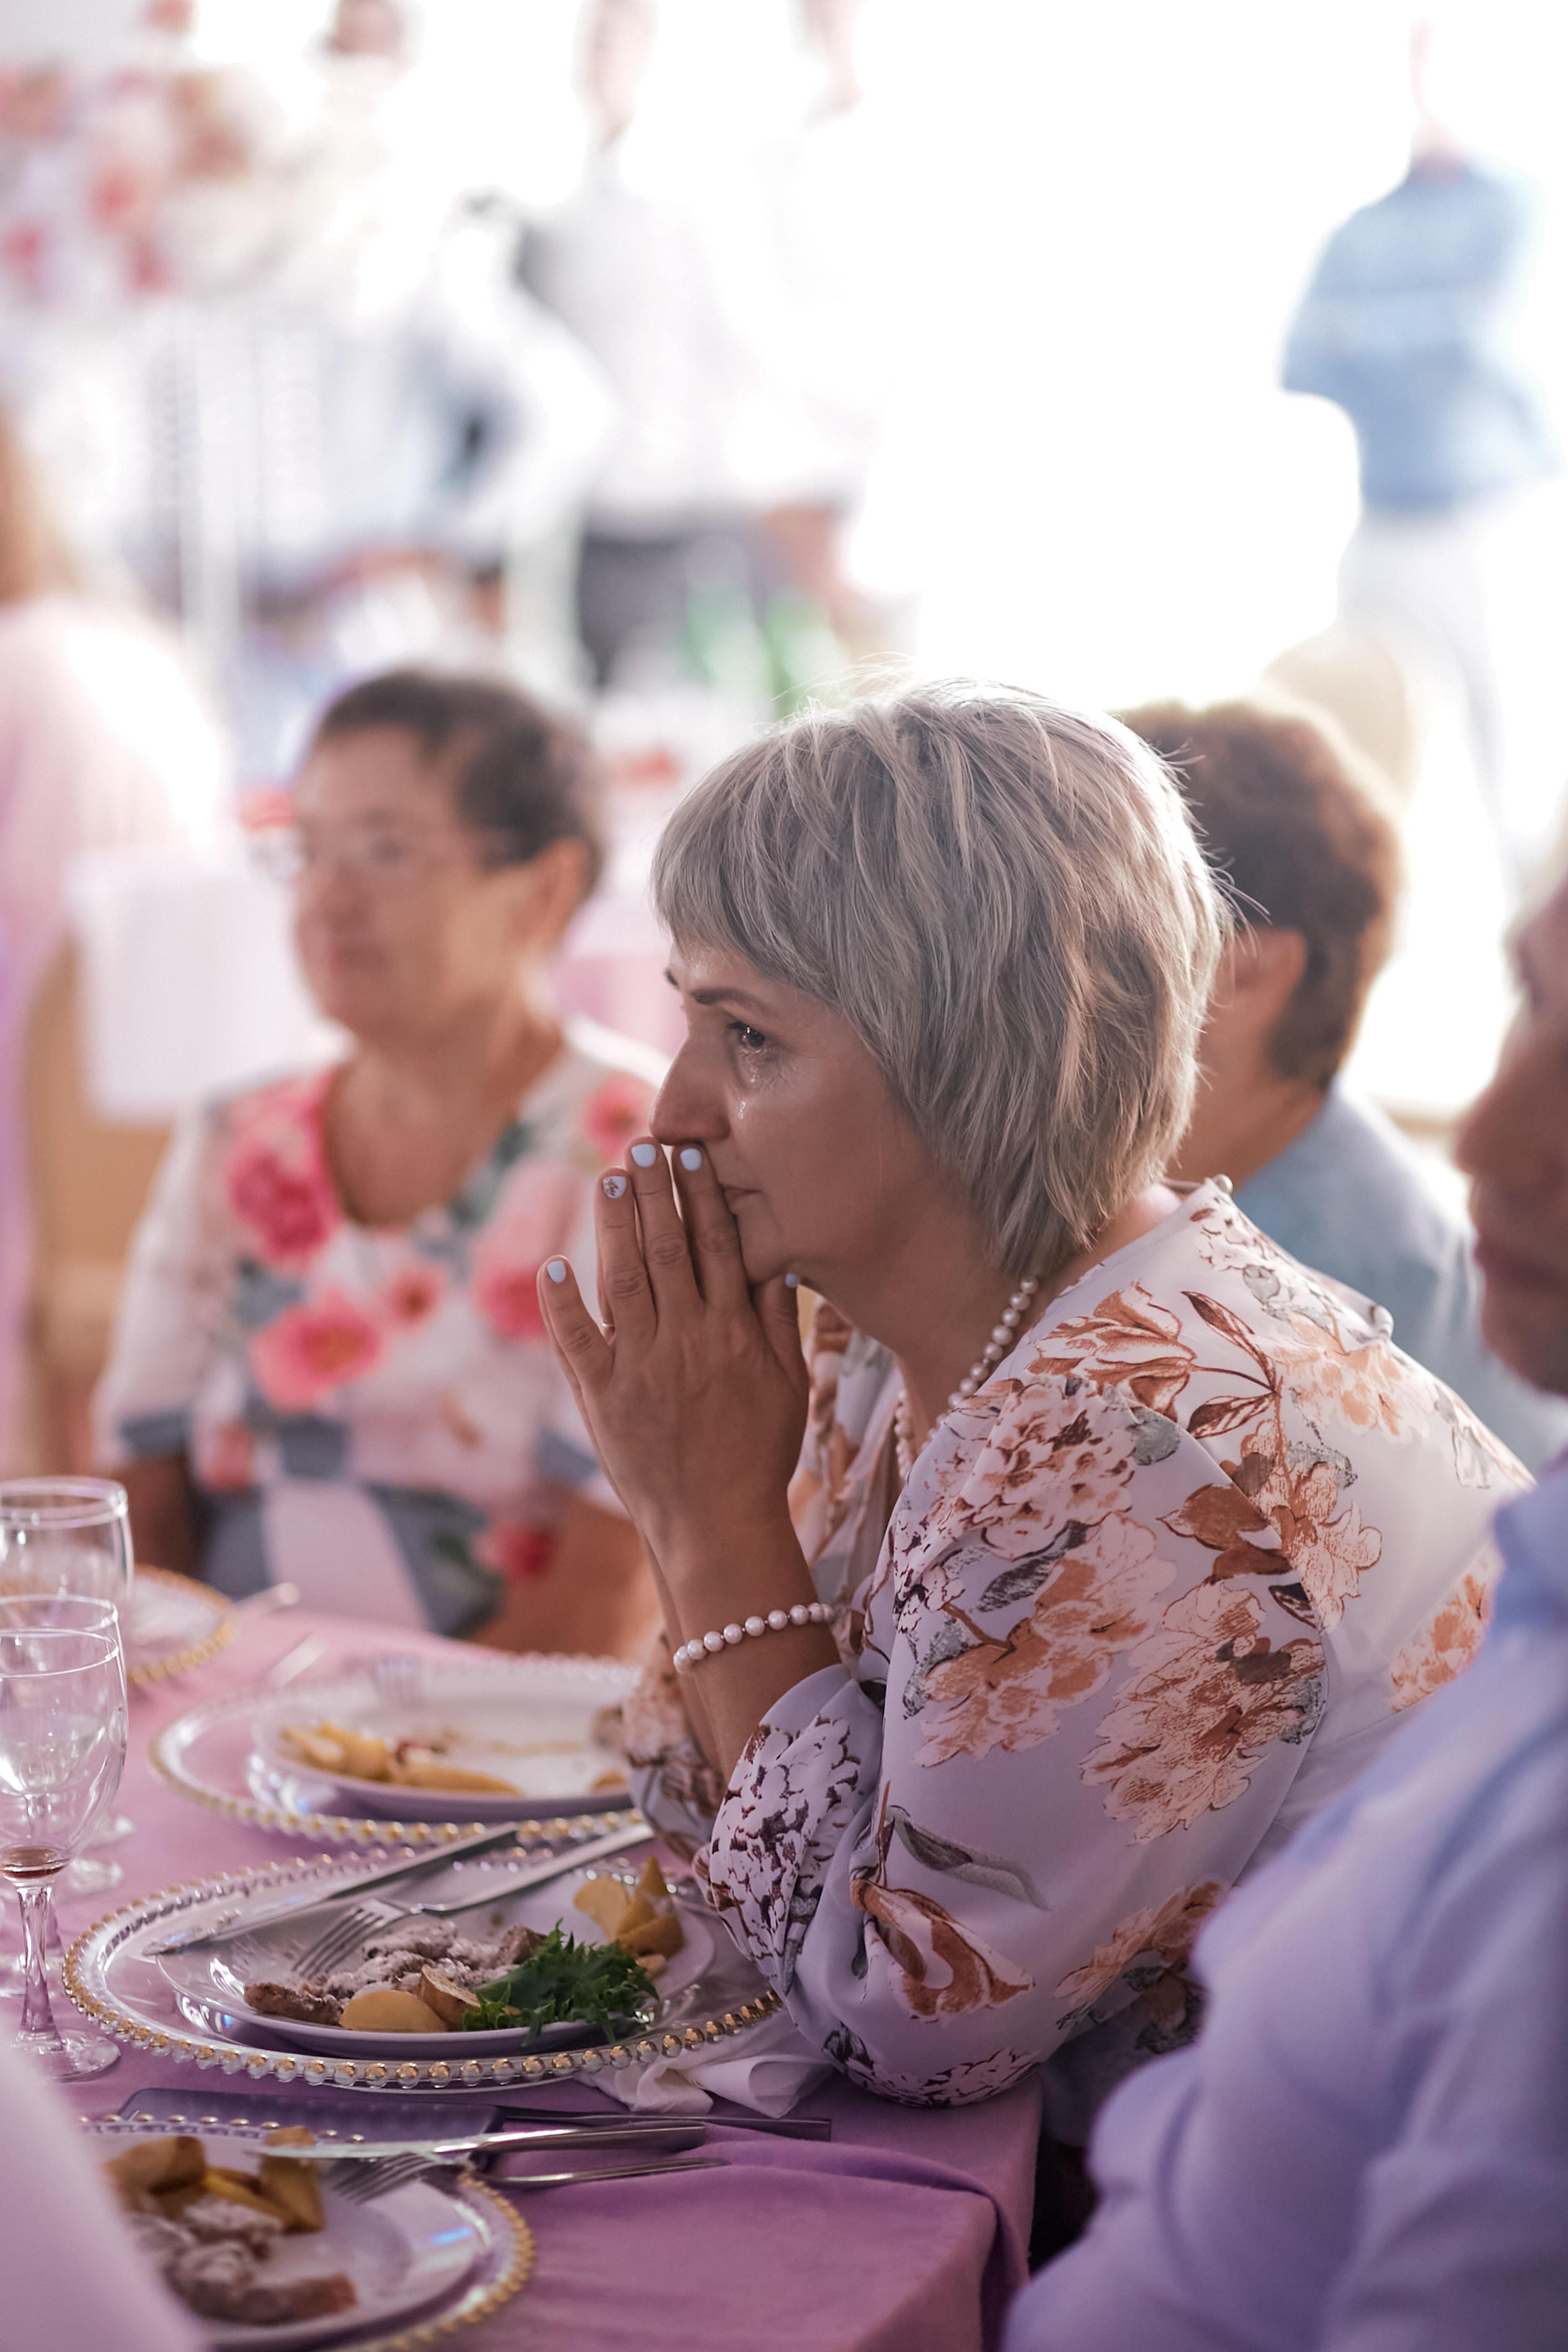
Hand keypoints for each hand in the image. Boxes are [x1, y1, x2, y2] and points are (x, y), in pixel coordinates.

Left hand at [536, 1138, 809, 1561]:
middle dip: (653, 1191)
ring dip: (613, 1224)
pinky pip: (576, 1340)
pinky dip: (561, 1302)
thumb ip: (778, 1322)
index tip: (692, 1154)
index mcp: (733, 1333)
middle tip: (641, 1145)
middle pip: (667, 1248)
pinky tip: (553, 1265)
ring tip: (608, 1177)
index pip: (718, 1246)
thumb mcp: (789, 1386)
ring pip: (623, 1278)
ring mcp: (640, 1367)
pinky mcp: (602, 1397)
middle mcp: (686, 1340)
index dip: (703, 1195)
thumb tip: (776, 1260)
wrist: (718, 1526)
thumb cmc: (760, 1455)